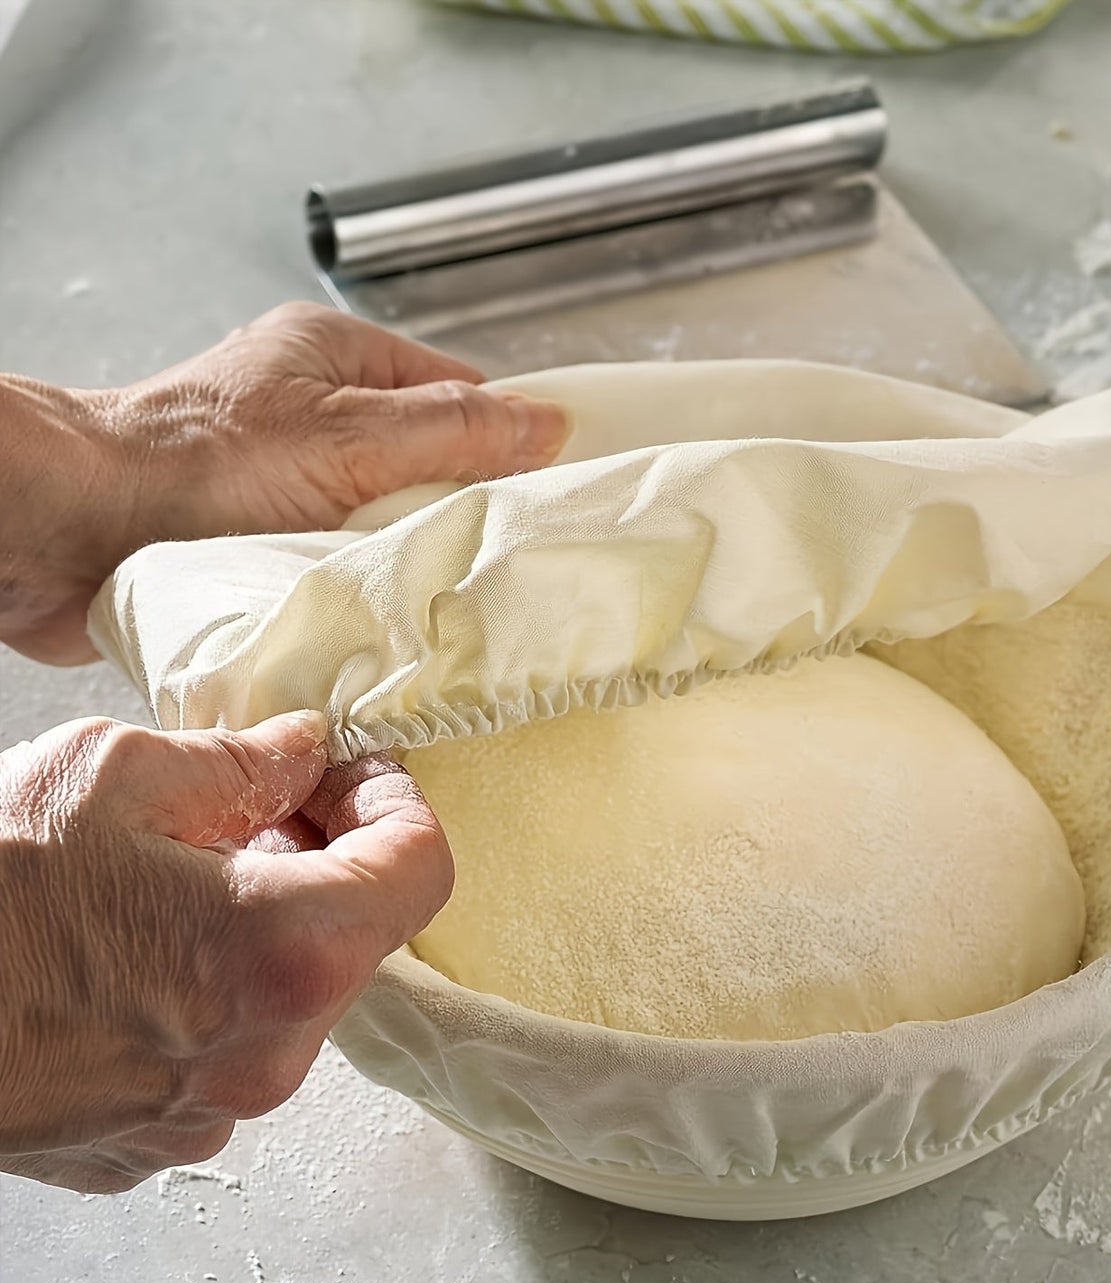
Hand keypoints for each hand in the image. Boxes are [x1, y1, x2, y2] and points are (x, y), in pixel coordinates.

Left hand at [0, 301, 566, 663]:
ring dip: (403, 554)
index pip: (458, 391)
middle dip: (453, 508)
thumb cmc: (193, 465)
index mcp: (335, 356)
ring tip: (429, 585)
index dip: (505, 438)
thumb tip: (546, 424)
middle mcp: (311, 411)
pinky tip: (381, 609)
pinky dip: (362, 584)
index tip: (546, 488)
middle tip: (488, 552)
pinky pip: (341, 557)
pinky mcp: (264, 535)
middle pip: (425, 459)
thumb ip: (452, 431)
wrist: (77, 532)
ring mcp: (287, 476)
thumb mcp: (349, 437)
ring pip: (384, 516)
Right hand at [0, 711, 453, 1193]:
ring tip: (186, 873)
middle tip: (264, 807)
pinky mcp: (147, 1147)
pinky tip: (141, 949)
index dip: (397, 803)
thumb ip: (237, 765)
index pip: (422, 869)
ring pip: (291, 1000)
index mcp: (283, 954)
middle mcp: (266, 1055)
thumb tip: (303, 751)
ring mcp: (206, 1116)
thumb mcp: (104, 779)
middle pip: (359, 937)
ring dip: (268, 928)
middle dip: (328, 861)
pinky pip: (221, 1055)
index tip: (350, 774)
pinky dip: (210, 994)